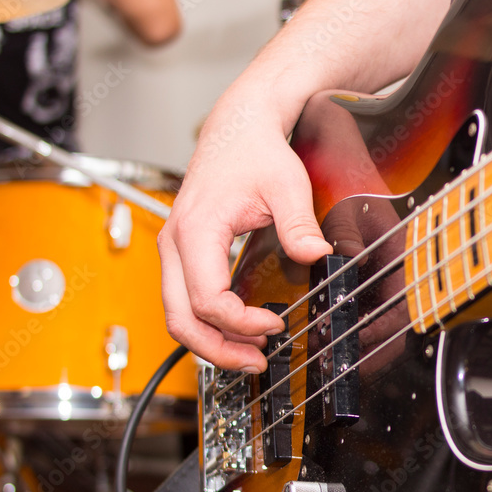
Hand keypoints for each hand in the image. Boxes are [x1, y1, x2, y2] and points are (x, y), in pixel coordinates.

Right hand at [158, 85, 331, 372]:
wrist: (238, 127)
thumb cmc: (255, 151)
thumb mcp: (286, 184)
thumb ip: (298, 223)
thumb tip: (316, 255)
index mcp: (196, 230)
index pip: (207, 299)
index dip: (240, 323)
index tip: (275, 325)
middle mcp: (175, 243)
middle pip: (180, 318)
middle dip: (217, 350)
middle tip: (256, 363)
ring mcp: (175, 250)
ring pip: (177, 315)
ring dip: (210, 343)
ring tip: (249, 357)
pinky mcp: (184, 253)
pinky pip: (184, 301)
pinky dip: (207, 324)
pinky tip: (238, 333)